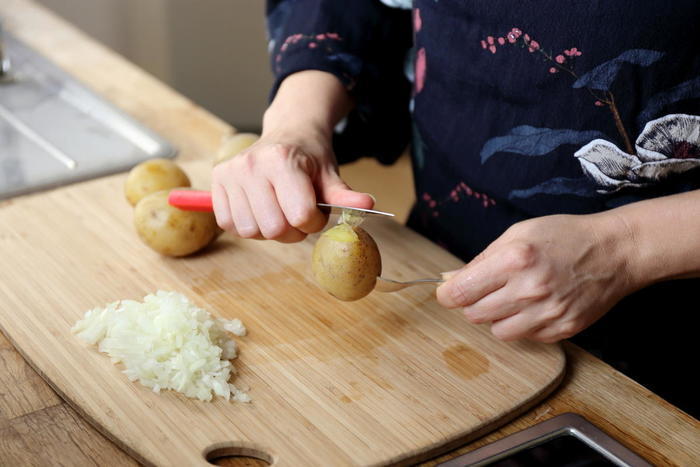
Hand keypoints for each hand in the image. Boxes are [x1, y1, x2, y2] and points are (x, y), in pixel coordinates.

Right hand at [211, 70, 372, 242]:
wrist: (288, 132)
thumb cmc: (310, 157)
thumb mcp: (330, 174)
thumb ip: (345, 195)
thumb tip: (368, 205)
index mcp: (282, 160)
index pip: (300, 215)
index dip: (314, 222)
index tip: (317, 211)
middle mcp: (252, 164)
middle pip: (274, 228)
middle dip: (292, 231)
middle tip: (298, 215)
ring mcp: (231, 173)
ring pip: (250, 231)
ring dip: (269, 231)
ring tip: (279, 211)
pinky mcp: (217, 182)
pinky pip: (230, 224)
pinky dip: (248, 226)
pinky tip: (260, 211)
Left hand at [436, 214, 637, 342]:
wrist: (614, 252)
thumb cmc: (564, 237)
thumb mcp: (518, 233)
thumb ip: (482, 259)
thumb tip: (451, 280)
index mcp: (514, 259)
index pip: (460, 292)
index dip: (447, 293)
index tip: (447, 292)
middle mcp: (529, 289)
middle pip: (474, 315)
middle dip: (472, 304)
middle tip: (485, 290)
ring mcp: (548, 313)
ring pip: (497, 332)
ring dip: (497, 317)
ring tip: (513, 298)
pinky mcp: (562, 329)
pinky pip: (525, 337)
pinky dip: (523, 324)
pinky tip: (535, 305)